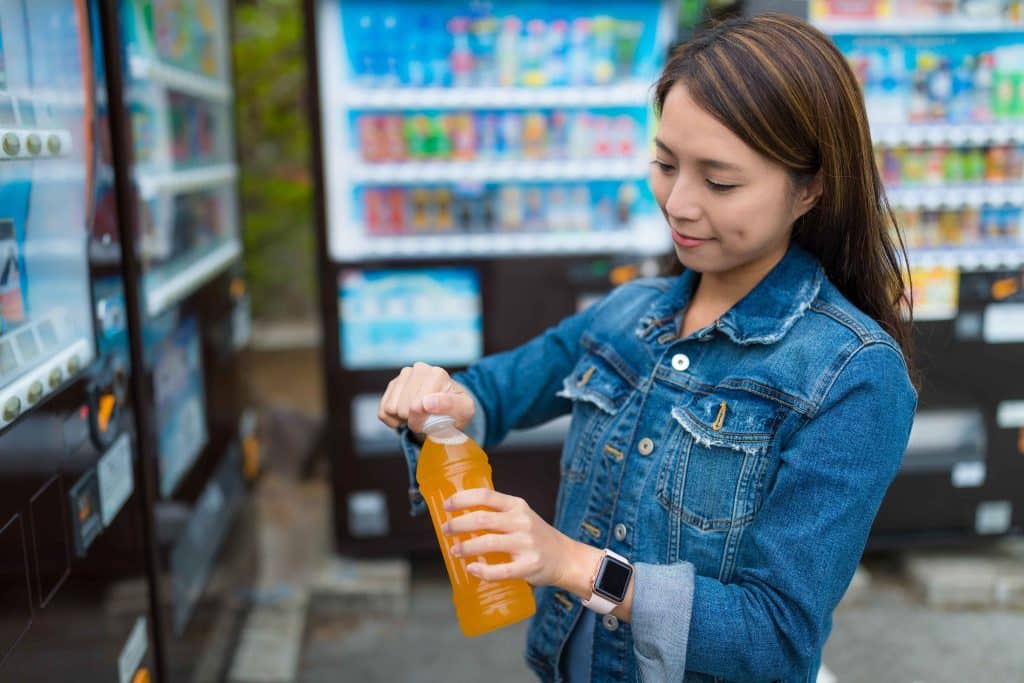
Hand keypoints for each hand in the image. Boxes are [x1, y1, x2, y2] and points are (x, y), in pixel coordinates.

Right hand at [377, 362, 474, 433]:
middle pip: (403, 408)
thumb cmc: (457, 409)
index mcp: (437, 373)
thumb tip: (425, 402)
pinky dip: (393, 421)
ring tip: (419, 415)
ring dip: (404, 419)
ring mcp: (403, 376)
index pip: (418, 405)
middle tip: (429, 418)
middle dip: (415, 420)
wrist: (449, 409)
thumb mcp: (464, 410)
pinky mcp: (392, 386)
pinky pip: (382, 412)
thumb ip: (448, 405)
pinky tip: (407, 417)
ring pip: (391, 409)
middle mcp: (418, 369)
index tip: (437, 419)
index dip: (424, 420)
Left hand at [442, 488, 576, 586]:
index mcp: (517, 506)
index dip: (462, 499)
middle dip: (457, 525)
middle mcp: (522, 522)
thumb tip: (460, 517)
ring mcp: (526, 544)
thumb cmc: (537, 537)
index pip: (486, 495)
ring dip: (466, 547)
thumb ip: (498, 514)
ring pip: (488, 542)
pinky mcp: (529, 566)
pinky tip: (472, 569)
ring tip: (455, 550)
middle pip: (482, 518)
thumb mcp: (521, 516)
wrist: (566, 558)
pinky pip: (501, 570)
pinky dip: (483, 571)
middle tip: (446, 531)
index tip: (446, 506)